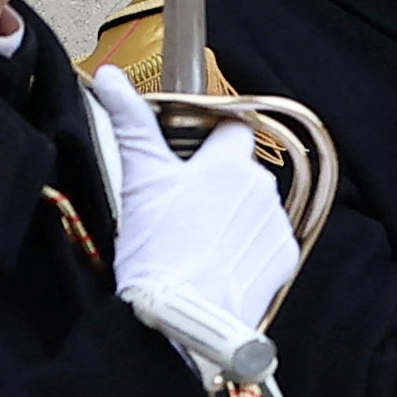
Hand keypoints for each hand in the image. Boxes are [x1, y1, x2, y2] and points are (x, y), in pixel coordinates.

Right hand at [93, 67, 297, 333]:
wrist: (182, 318)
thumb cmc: (157, 251)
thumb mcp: (139, 180)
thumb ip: (131, 124)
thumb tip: (112, 78)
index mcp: (231, 164)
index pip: (233, 128)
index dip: (209, 136)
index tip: (187, 152)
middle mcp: (263, 189)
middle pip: (241, 170)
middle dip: (215, 180)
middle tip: (178, 205)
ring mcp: (276, 225)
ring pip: (253, 205)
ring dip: (230, 213)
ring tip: (193, 239)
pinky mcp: (283, 259)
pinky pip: (264, 240)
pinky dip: (244, 246)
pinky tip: (214, 260)